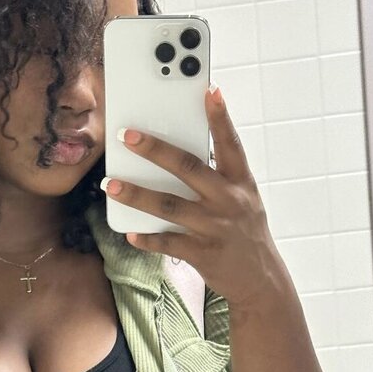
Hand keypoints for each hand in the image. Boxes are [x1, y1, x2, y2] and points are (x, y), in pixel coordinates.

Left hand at [102, 85, 282, 310]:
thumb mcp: (243, 200)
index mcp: (241, 183)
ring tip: (111, 185)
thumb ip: (217, 179)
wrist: (260, 281)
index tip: (210, 90)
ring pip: (170, 206)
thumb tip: (178, 156)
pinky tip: (130, 232)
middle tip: (128, 136)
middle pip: (188, 168)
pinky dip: (148, 238)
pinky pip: (168, 243)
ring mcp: (216, 228)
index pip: (231, 144)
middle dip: (155, 150)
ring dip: (137, 195)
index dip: (220, 117)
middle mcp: (230, 201)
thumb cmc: (244, 233)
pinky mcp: (204, 254)